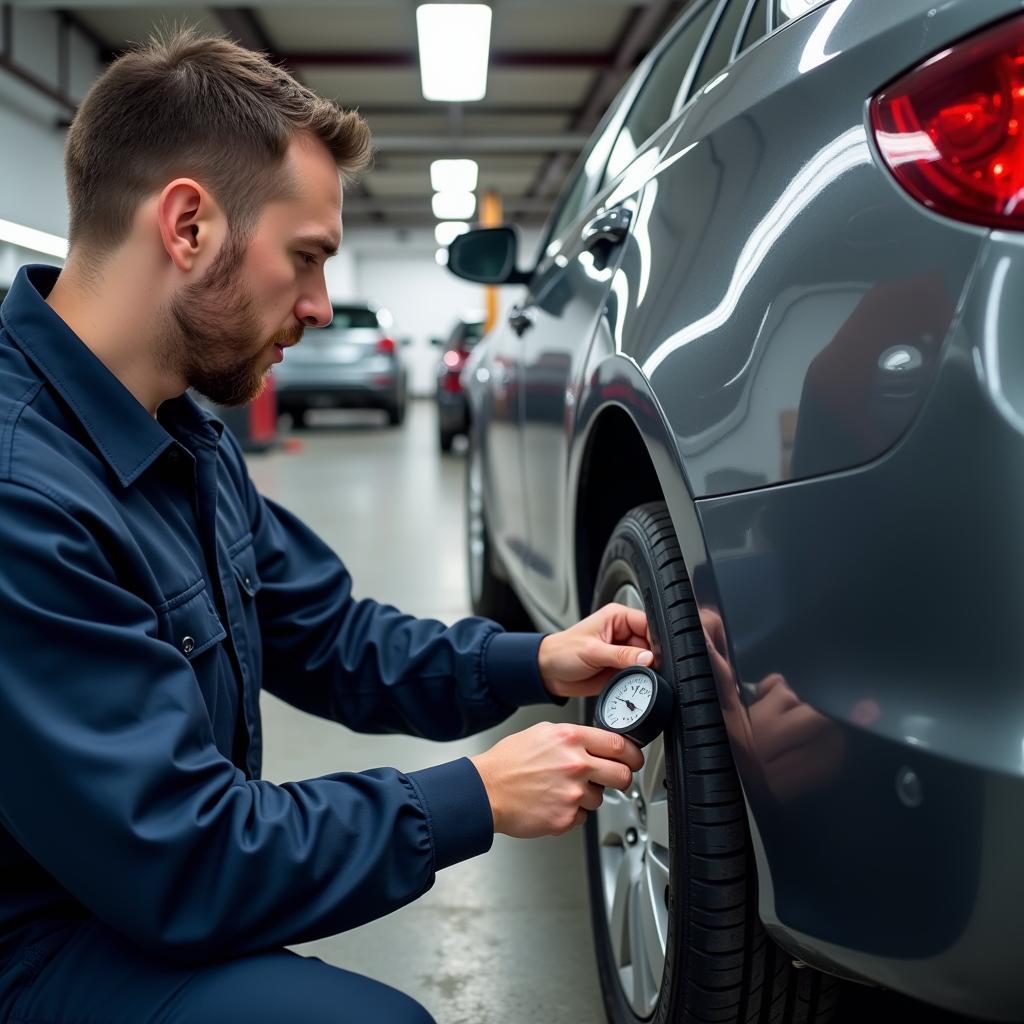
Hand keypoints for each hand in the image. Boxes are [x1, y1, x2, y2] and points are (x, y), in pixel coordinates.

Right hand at [470, 722, 643, 837]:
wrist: (485, 790)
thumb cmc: (508, 762)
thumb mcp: (542, 733)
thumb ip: (573, 737)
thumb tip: (596, 742)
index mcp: (571, 739)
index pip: (620, 744)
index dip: (632, 754)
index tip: (633, 759)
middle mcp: (576, 764)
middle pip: (623, 774)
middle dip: (621, 777)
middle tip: (613, 778)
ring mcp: (573, 793)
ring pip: (601, 797)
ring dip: (588, 796)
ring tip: (562, 789)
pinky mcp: (566, 818)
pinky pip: (583, 816)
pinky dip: (572, 812)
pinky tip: (553, 802)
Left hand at [538, 603, 654, 700]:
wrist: (548, 672)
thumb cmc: (562, 652)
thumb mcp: (592, 651)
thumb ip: (621, 655)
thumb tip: (647, 658)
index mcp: (617, 618)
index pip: (647, 624)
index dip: (655, 639)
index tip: (656, 655)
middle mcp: (622, 633)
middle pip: (651, 644)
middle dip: (650, 658)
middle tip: (645, 669)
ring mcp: (622, 652)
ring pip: (646, 662)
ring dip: (643, 671)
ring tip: (632, 676)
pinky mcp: (620, 669)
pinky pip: (637, 675)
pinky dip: (637, 680)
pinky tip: (629, 682)